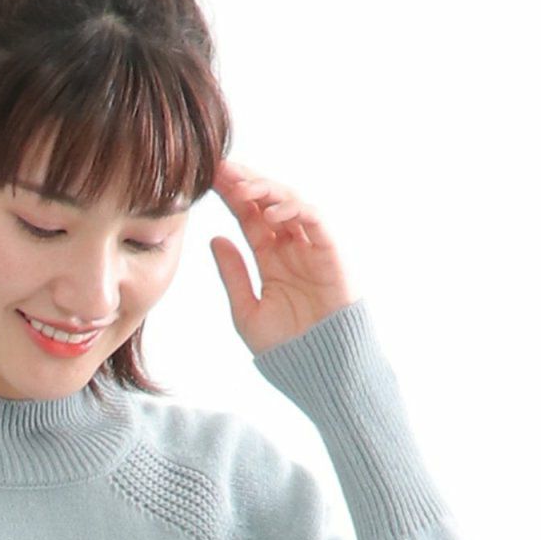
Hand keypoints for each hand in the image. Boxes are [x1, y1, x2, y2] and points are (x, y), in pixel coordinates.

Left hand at [208, 158, 354, 355]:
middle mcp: (291, 247)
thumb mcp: (247, 311)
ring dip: (267, 191)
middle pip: (268, 203)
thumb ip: (233, 274)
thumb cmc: (286, 349)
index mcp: (270, 259)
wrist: (319, 372)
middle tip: (222, 167)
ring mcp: (311, 248)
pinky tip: (271, 211)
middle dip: (246, 182)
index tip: (209, 177)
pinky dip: (295, 210)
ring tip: (242, 187)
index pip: (248, 217)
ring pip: (291, 204)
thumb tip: (215, 238)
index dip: (231, 196)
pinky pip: (314, 221)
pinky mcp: (331, 253)